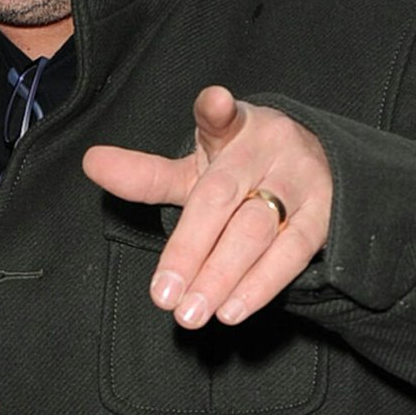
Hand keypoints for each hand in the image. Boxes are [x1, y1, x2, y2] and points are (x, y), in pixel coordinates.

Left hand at [83, 85, 331, 325]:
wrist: (322, 170)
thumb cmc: (244, 172)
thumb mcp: (198, 169)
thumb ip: (147, 175)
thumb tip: (91, 163)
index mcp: (233, 129)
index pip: (220, 117)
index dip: (216, 110)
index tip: (215, 102)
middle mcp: (269, 148)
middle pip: (222, 198)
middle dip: (189, 249)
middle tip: (163, 295)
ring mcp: (301, 181)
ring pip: (255, 231)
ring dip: (220, 276)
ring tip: (190, 312)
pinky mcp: (324, 216)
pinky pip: (291, 254)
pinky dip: (260, 285)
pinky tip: (231, 310)